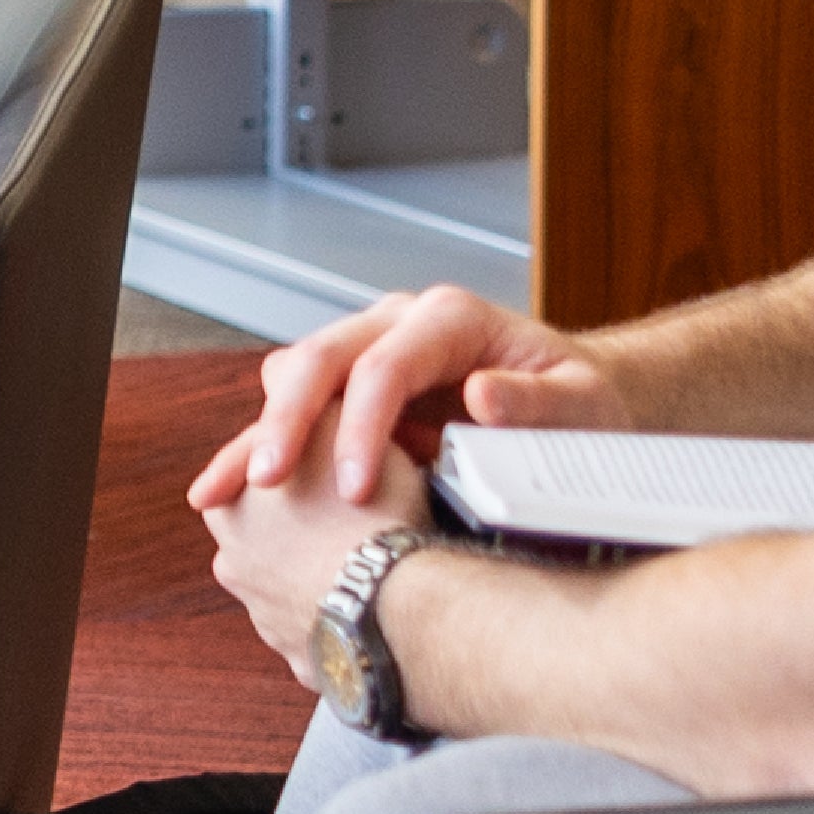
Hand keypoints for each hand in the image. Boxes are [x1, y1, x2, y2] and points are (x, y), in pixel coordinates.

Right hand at [189, 285, 620, 511]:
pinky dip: (262, 450)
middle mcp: (398, 325)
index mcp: (451, 320)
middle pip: (319, 359)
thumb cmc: (587, 409)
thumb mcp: (584, 408)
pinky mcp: (353, 394)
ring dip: (260, 434)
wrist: (580, 407)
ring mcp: (369, 354)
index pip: (384, 364)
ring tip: (227, 494)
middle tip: (269, 481)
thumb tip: (480, 396)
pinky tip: (226, 491)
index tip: (356, 490)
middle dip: (288, 422)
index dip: (362, 427)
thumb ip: (538, 404)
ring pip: (292, 379)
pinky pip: (297, 414)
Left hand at [195, 416, 433, 695]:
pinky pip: (326, 637)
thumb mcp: (338, 422)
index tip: (336, 470)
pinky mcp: (305, 664)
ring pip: (297, 589)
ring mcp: (267, 620)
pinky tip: (382, 607)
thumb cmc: (371, 510)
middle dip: (305, 529)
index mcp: (231, 508)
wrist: (395, 601)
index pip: (254, 473)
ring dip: (327, 578)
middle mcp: (235, 566)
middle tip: (358, 517)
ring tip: (377, 564)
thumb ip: (306, 400)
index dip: (302, 462)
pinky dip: (347, 622)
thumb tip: (287, 375)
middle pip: (269, 537)